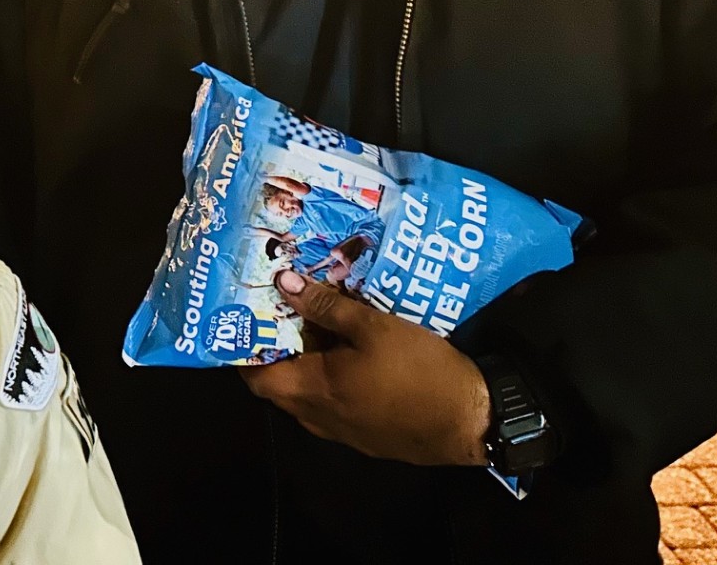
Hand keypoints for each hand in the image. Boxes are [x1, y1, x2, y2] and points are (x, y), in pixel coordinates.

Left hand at [241, 270, 491, 466]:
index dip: (245, 347)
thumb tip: (284, 282)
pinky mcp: (367, 434)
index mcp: (312, 391)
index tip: (247, 313)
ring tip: (314, 318)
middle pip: (280, 384)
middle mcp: (318, 417)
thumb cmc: (418, 371)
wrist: (471, 421)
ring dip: (306, 360)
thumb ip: (327, 305)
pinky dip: (330, 375)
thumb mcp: (373, 327)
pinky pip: (334, 402)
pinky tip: (348, 348)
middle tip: (282, 306)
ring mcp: (343, 431)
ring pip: (308, 393)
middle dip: (278, 346)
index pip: (255, 376)